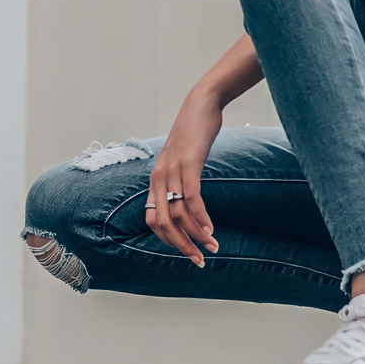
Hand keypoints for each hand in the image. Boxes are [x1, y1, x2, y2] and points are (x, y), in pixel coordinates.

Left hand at [145, 81, 226, 264]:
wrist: (201, 104)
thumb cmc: (194, 133)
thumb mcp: (181, 159)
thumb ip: (179, 178)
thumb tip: (185, 199)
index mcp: (155, 180)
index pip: (152, 220)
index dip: (167, 240)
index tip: (186, 249)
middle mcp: (159, 178)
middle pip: (163, 223)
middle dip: (181, 245)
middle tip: (199, 259)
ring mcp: (172, 170)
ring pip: (178, 214)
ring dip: (195, 234)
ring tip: (212, 246)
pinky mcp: (189, 163)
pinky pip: (191, 197)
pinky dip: (201, 217)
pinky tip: (211, 229)